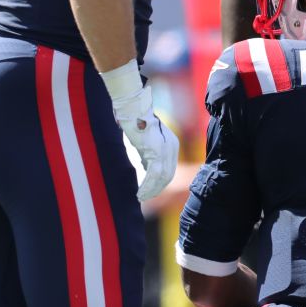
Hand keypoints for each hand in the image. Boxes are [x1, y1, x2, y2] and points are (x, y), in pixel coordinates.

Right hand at [102, 61, 180, 200]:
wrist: (132, 108)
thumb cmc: (136, 123)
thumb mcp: (145, 142)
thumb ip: (148, 155)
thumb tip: (145, 168)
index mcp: (172, 144)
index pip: (170, 169)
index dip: (161, 183)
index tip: (151, 192)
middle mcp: (172, 147)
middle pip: (168, 175)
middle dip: (157, 189)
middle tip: (145, 198)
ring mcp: (166, 149)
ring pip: (161, 177)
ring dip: (151, 190)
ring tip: (141, 197)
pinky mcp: (156, 151)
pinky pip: (153, 174)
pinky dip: (147, 185)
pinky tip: (140, 193)